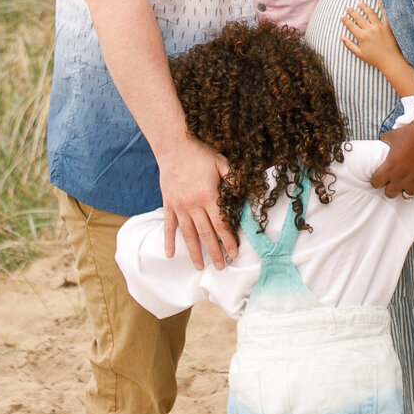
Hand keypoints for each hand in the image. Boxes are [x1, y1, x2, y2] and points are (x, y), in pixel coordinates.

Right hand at [157, 136, 235, 269]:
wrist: (173, 146)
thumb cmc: (199, 153)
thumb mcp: (221, 162)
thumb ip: (233, 178)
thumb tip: (245, 192)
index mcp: (208, 196)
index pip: (221, 224)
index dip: (228, 240)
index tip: (234, 253)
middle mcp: (193, 205)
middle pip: (205, 234)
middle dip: (214, 252)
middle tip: (221, 267)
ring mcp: (179, 206)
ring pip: (188, 234)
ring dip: (195, 252)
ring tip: (200, 267)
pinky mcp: (168, 204)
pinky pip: (169, 226)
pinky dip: (169, 241)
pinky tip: (171, 254)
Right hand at [339, 2, 406, 74]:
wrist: (390, 61)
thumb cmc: (375, 59)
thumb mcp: (360, 54)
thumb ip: (350, 45)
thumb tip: (342, 38)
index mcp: (362, 37)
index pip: (351, 26)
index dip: (345, 20)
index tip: (342, 16)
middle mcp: (370, 30)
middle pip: (359, 18)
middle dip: (352, 12)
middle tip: (348, 8)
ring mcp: (379, 27)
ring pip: (370, 13)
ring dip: (364, 7)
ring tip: (359, 3)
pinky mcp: (388, 27)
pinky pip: (385, 15)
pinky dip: (382, 7)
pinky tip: (379, 1)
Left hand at [370, 123, 413, 197]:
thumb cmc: (411, 133)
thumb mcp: (391, 136)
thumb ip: (384, 142)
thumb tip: (381, 143)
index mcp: (390, 168)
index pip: (375, 183)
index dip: (377, 180)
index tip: (381, 176)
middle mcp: (401, 178)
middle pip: (389, 194)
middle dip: (390, 187)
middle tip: (395, 179)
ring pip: (407, 194)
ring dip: (407, 187)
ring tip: (409, 178)